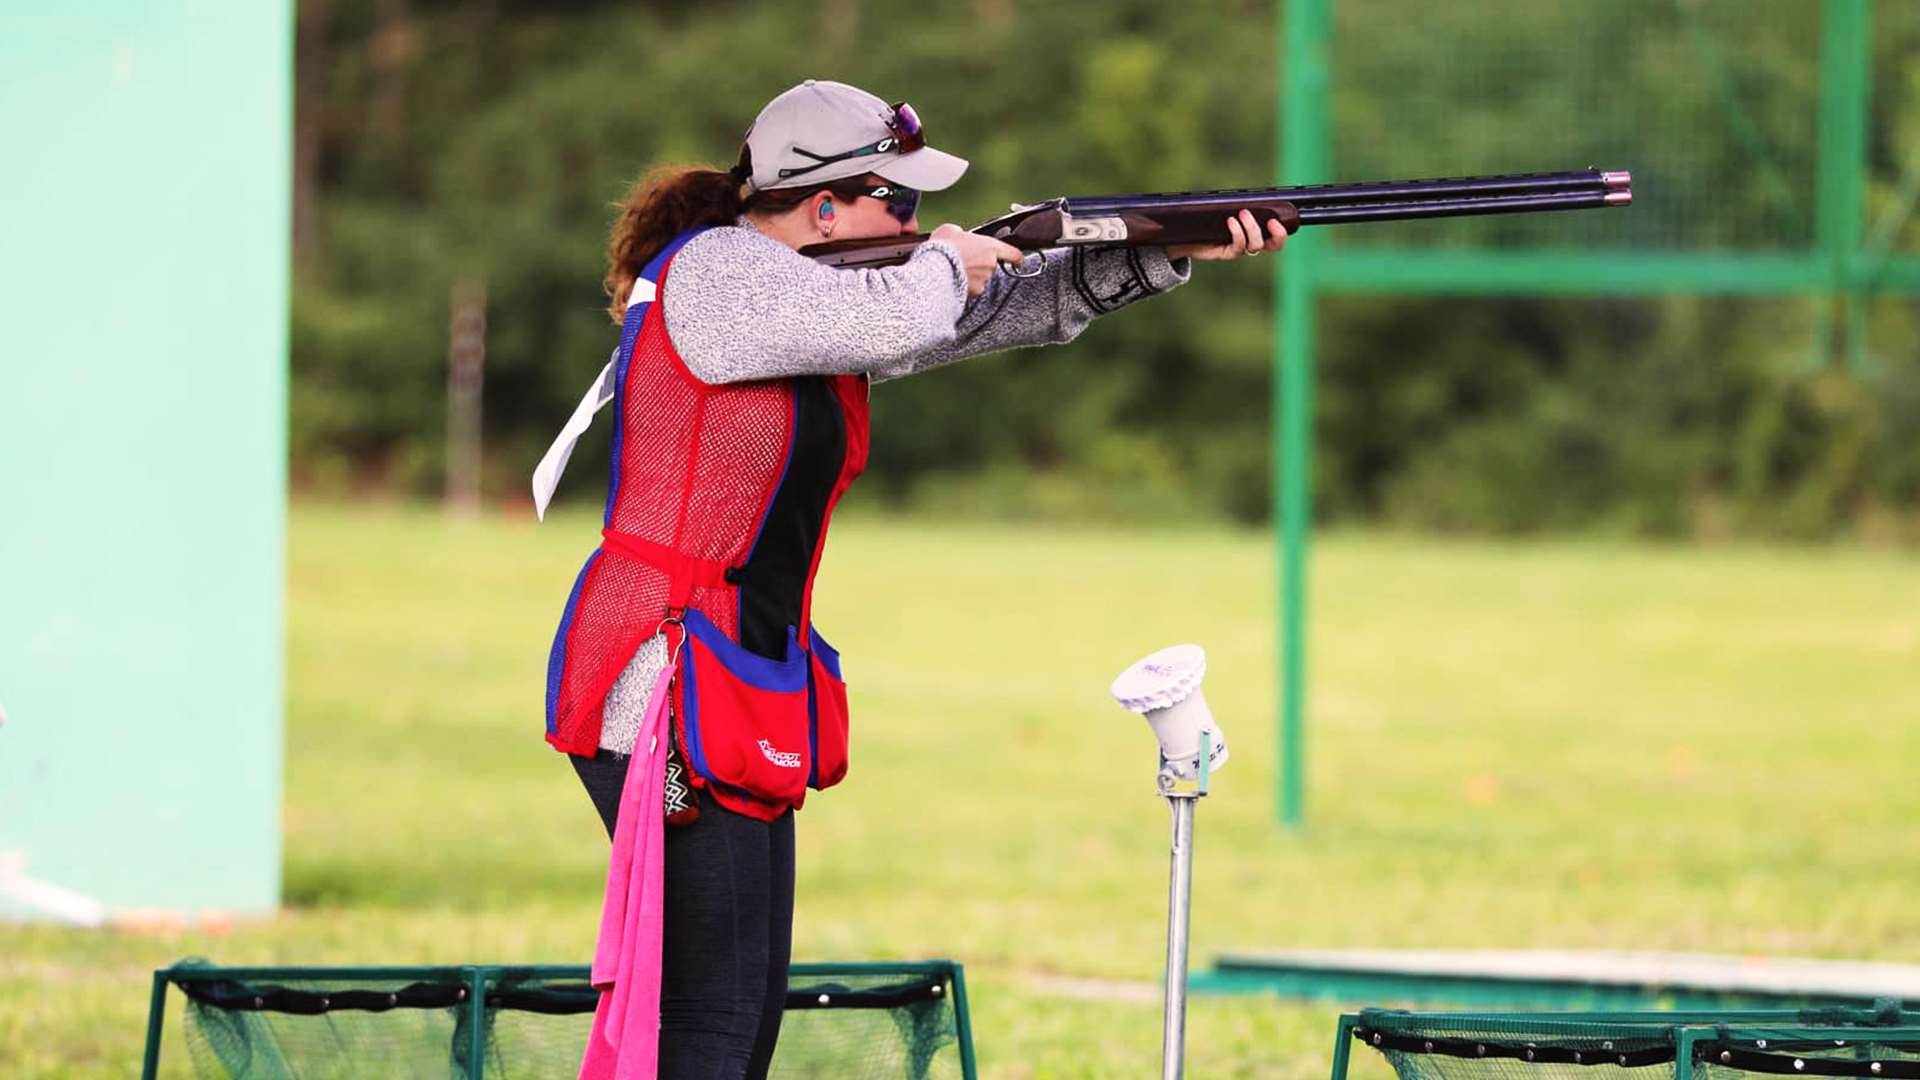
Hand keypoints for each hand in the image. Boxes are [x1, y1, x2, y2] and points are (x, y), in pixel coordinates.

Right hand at [931, 224, 1025, 296]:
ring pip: (980, 278)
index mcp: (990, 247)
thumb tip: (959, 234)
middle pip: (990, 266)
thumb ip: (961, 232)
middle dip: (980, 264)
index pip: (1013, 254)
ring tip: (953, 269)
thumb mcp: (951, 230)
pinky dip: (963, 285)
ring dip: (971, 275)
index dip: (1016, 258)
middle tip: (964, 259)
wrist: (934, 269)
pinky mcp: (972, 294)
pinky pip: (970, 289)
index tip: (1018, 260)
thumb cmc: (943, 248)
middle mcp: (990, 266)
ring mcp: (982, 281)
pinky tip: (951, 279)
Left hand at [1167, 209, 1287, 261]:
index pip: (1276, 237)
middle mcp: (1250, 243)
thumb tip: (1248, 190)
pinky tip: (1231, 221)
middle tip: (1271, 222)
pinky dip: (1237, 233)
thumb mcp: (1224, 209)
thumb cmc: (1207, 221)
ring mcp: (1239, 250)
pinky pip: (1238, 247)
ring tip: (1242, 213)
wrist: (1186, 237)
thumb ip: (1236, 203)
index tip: (1277, 219)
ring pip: (1256, 245)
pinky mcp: (1226, 254)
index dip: (1282, 232)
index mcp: (1255, 233)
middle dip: (1277, 236)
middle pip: (1274, 246)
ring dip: (1252, 228)